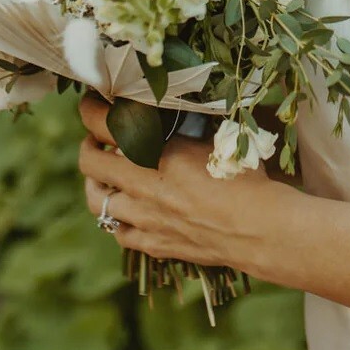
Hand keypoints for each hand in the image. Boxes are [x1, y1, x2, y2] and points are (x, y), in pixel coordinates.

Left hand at [76, 93, 287, 273]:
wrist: (261, 230)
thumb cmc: (248, 180)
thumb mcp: (220, 140)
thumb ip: (188, 130)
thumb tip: (171, 113)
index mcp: (160, 154)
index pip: (107, 125)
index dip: (91, 111)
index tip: (92, 104)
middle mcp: (145, 187)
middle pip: (90, 163)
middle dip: (88, 146)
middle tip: (96, 139)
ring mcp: (146, 220)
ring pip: (96, 201)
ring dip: (96, 183)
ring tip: (104, 175)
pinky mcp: (155, 245)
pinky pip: (118, 232)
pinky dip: (116, 217)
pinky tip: (127, 209)